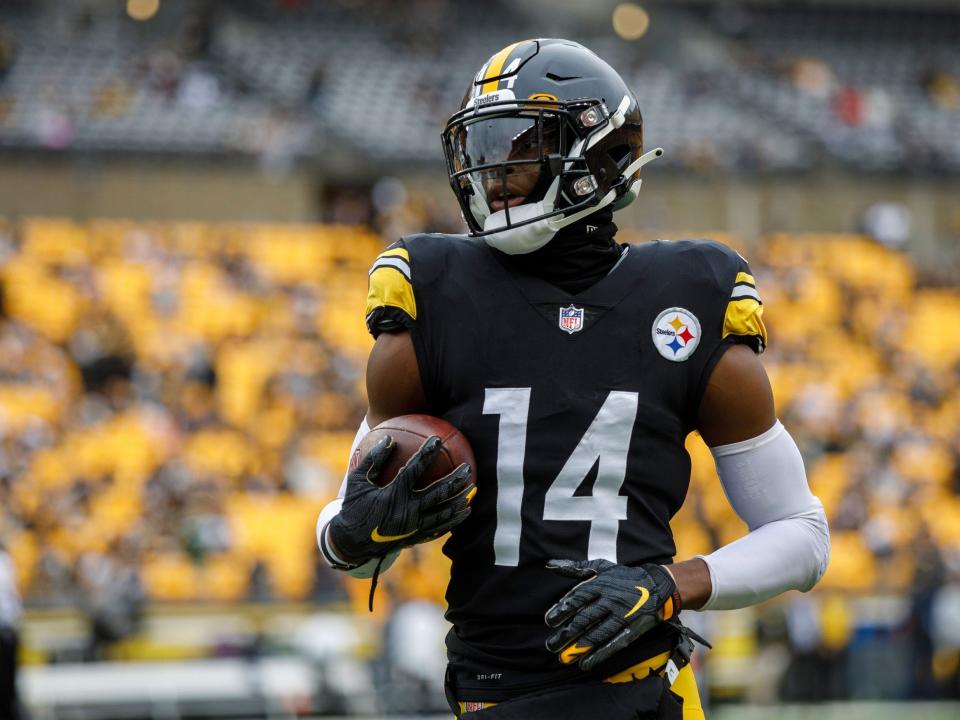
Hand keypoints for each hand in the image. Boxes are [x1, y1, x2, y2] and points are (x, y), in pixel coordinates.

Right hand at [328, 435, 473, 564]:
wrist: (350, 543)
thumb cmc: (354, 507)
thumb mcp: (357, 481)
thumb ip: (373, 460)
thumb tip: (389, 438)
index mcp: (392, 496)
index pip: (414, 470)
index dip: (427, 453)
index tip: (437, 440)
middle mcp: (406, 512)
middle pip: (437, 494)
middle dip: (455, 480)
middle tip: (467, 468)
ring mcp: (413, 528)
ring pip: (443, 514)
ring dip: (459, 502)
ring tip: (472, 491)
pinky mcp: (415, 538)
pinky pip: (438, 529)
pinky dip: (452, 521)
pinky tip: (462, 512)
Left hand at [544, 559, 680, 671]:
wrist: (657, 585)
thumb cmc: (624, 576)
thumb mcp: (601, 567)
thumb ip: (575, 567)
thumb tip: (550, 564)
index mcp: (601, 584)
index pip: (577, 598)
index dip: (562, 610)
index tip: (549, 621)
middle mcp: (610, 600)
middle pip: (585, 619)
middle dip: (566, 634)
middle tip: (551, 645)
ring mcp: (622, 615)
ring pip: (598, 633)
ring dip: (580, 647)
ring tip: (564, 658)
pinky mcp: (631, 629)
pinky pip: (614, 643)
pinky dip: (600, 654)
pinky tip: (586, 663)